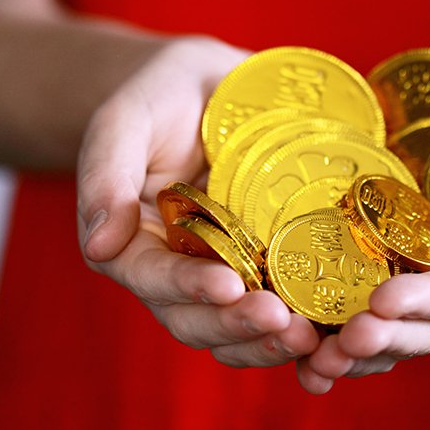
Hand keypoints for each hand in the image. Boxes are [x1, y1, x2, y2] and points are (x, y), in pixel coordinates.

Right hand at [76, 36, 319, 366]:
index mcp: (132, 241)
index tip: (228, 286)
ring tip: (310, 338)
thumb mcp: (126, 119)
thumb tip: (100, 246)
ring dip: (268, 342)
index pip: (152, 277)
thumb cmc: (161, 96)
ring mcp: (221, 274)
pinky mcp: (262, 269)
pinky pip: (274, 311)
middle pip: (195, 319)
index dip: (187, 287)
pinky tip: (329, 330)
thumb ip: (106, 174)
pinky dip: (297, 328)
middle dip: (236, 326)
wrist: (211, 88)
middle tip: (281, 322)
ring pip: (233, 330)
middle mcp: (174, 269)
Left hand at [296, 71, 429, 393]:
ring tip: (315, 362)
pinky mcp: (377, 281)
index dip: (424, 304)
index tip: (383, 300)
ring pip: (387, 339)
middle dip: (383, 339)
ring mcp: (414, 296)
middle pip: (420, 332)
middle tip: (345, 338)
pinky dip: (329, 345)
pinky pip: (355, 321)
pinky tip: (301, 360)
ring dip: (352, 356)